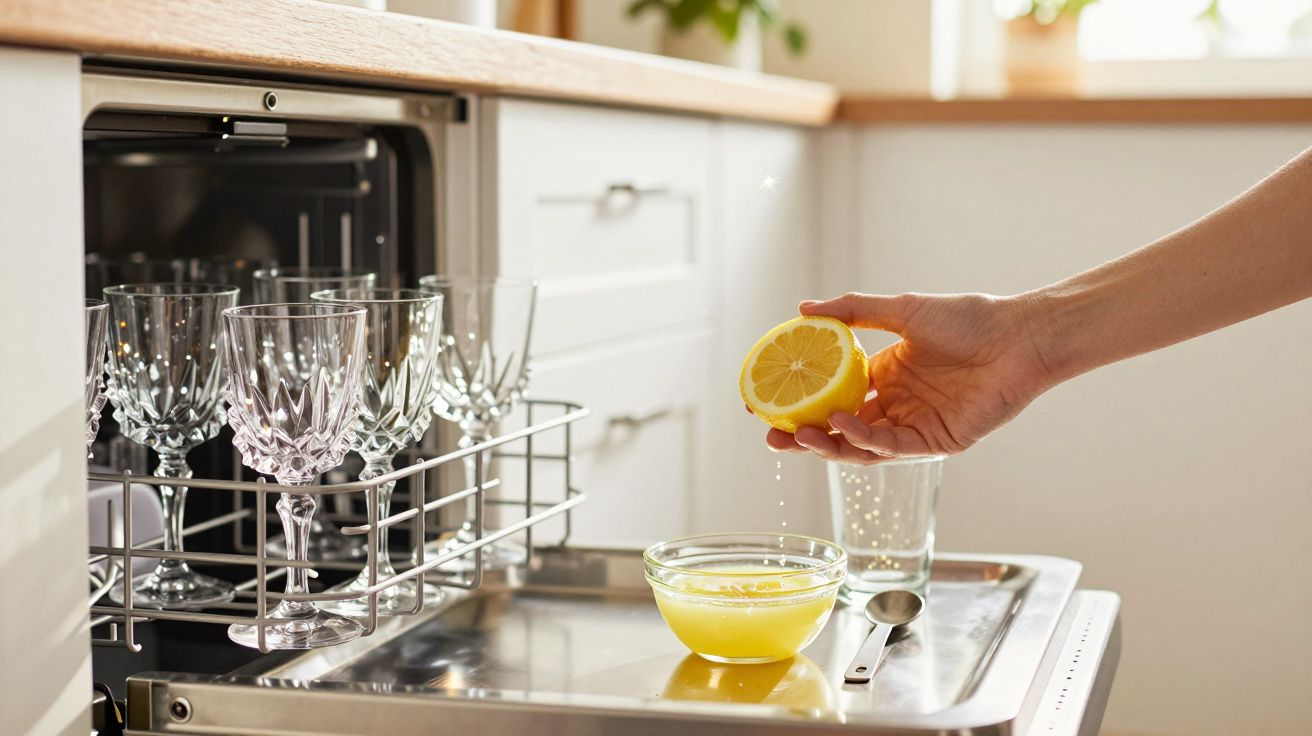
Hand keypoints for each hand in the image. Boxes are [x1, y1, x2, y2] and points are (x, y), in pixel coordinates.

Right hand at [766, 292, 1055, 463]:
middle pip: (840, 428)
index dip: (802, 401)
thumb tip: (803, 308)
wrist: (1018, 336)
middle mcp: (897, 404)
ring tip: (797, 436)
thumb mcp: (902, 310)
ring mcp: (915, 425)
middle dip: (803, 435)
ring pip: (861, 445)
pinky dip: (863, 438)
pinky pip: (891, 447)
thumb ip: (854, 310)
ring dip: (827, 443)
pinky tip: (840, 424)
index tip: (765, 400)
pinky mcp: (936, 442)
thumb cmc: (968, 319)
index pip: (835, 394)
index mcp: (887, 374)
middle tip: (770, 433)